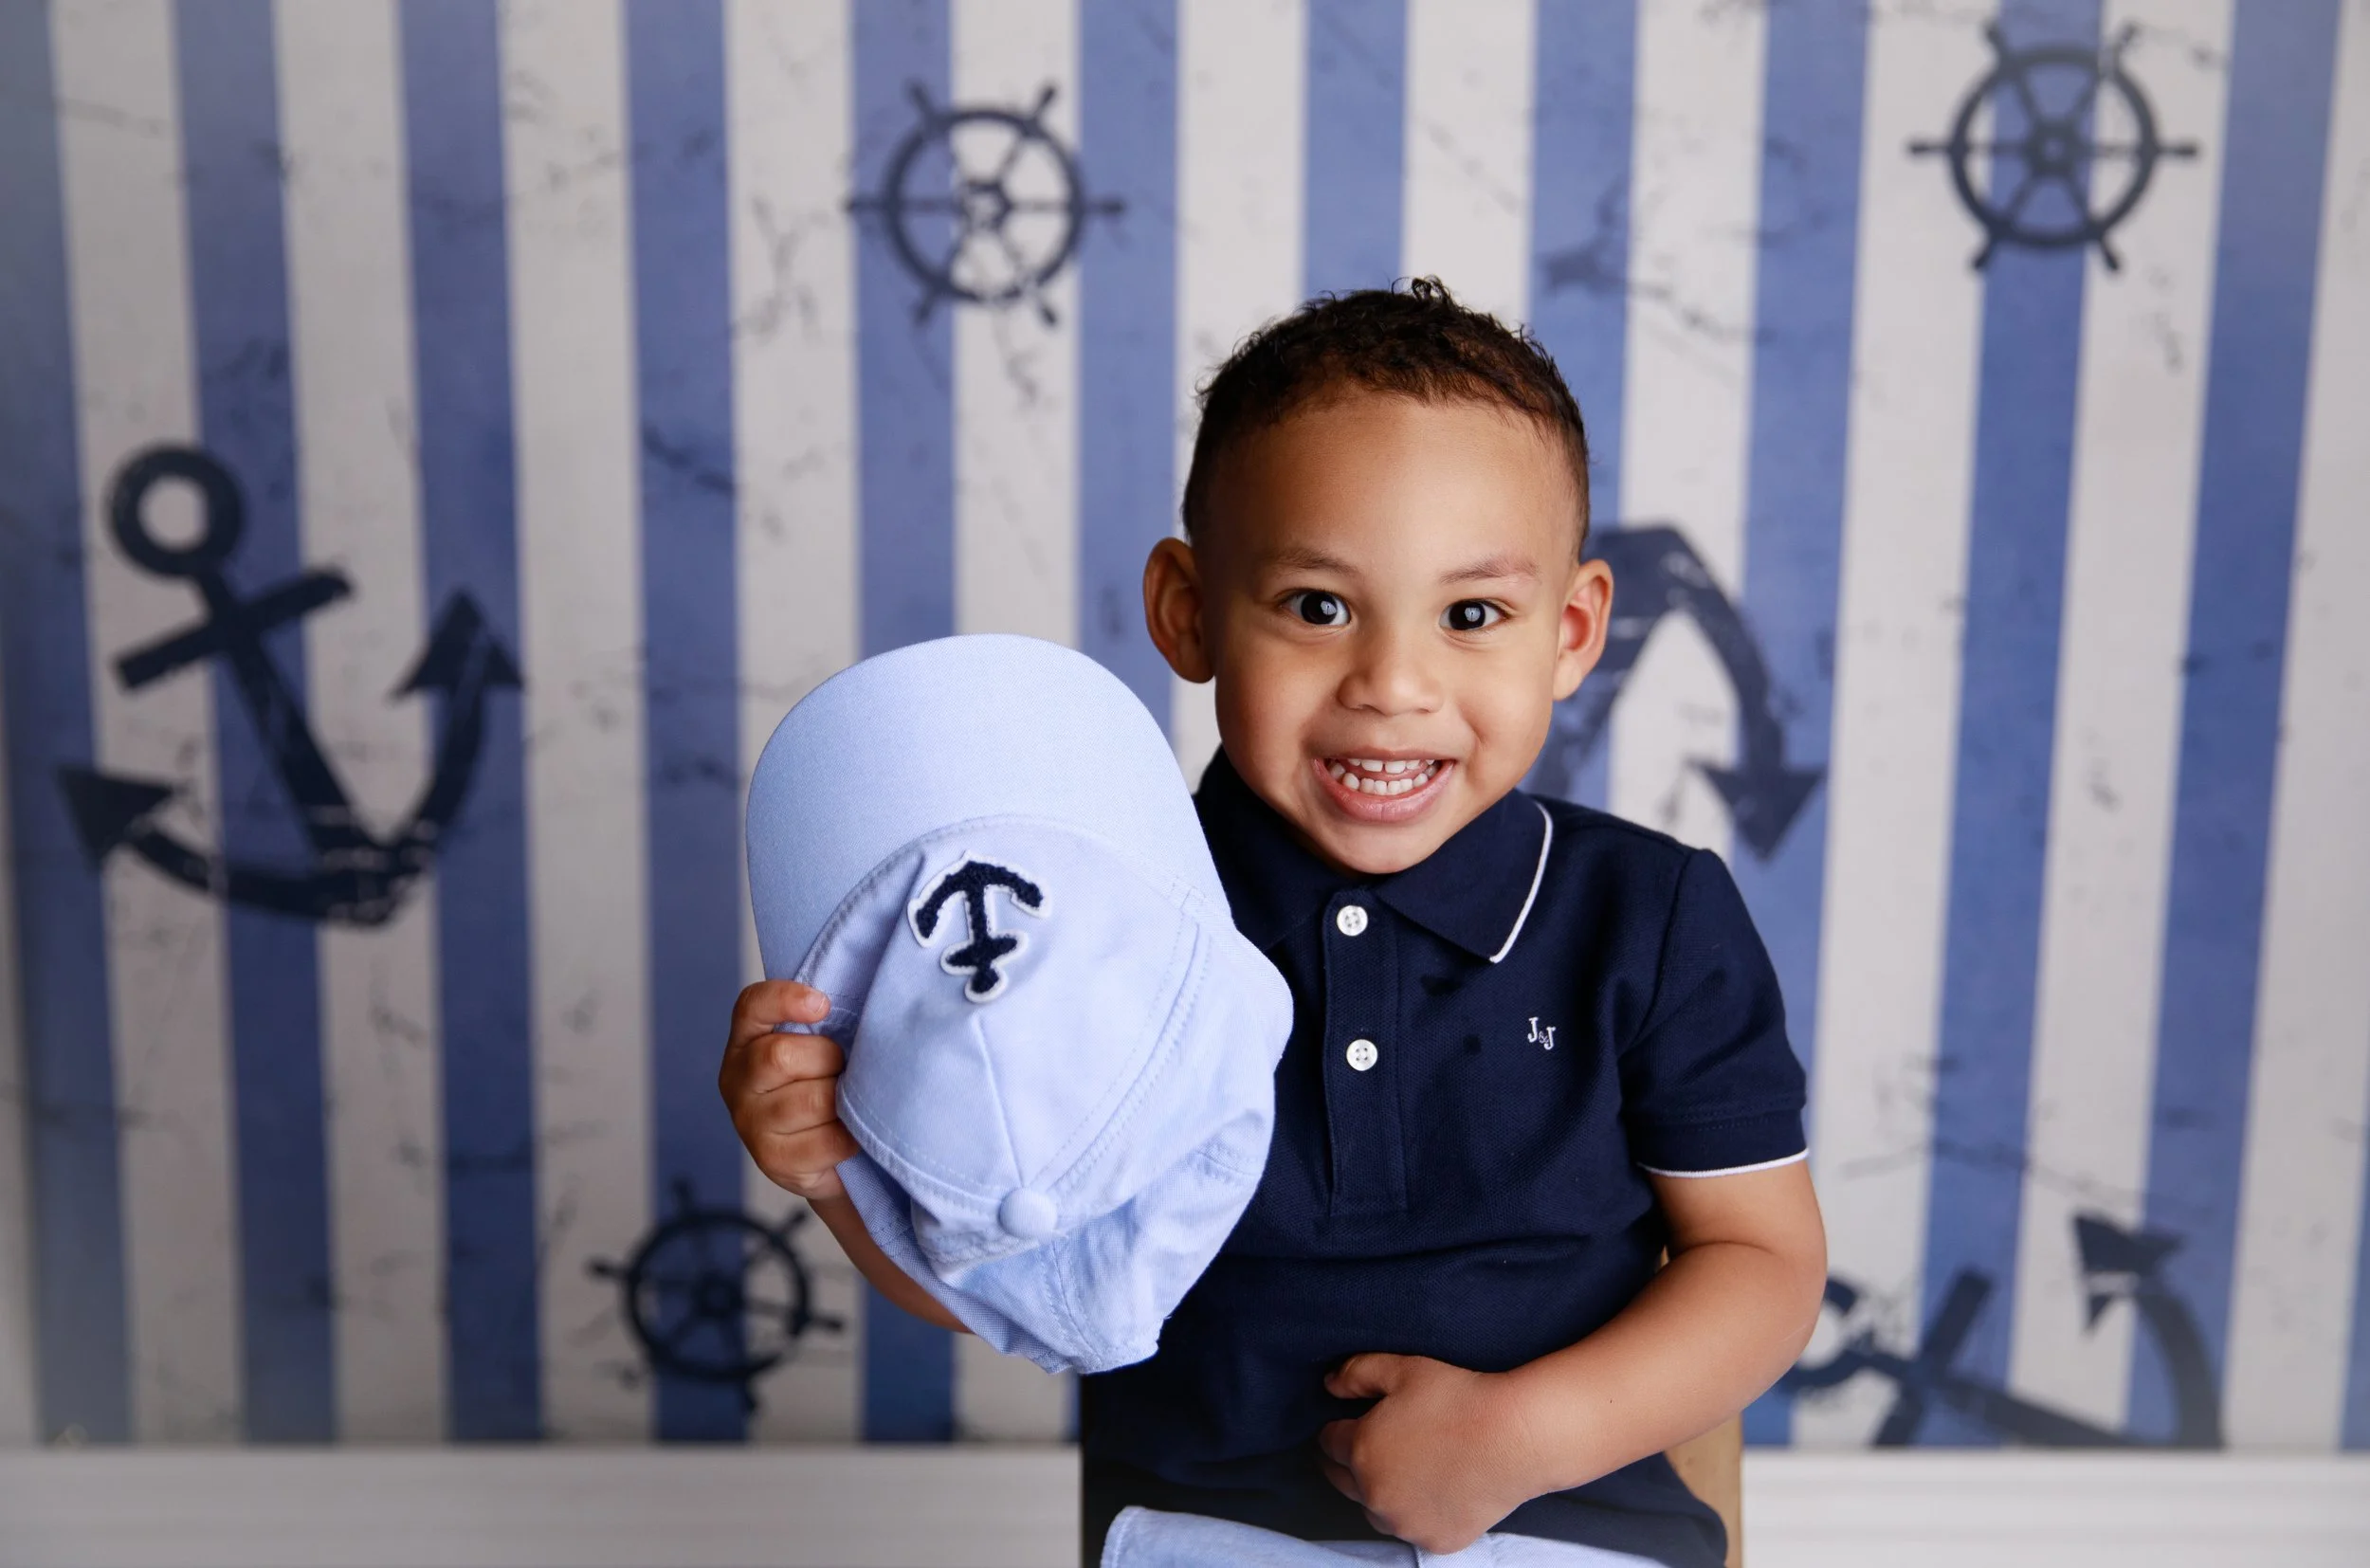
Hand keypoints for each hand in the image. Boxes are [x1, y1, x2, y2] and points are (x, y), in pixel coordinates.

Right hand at [718, 980, 858, 1200]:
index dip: (784, 1000)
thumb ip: (825, 1023)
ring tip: (847, 1103)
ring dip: (842, 1100)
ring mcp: (750, 1122)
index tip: (822, 1005)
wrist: (824, 1156)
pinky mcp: (772, 1160)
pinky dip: (850, 1135)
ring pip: (811, 1100)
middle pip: (781, 1055)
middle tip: (843, 1070)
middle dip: (828, 1059)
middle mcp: (738, 1079)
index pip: (751, 1006)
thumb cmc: (824, 1084)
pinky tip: (850, 1132)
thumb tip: (871, 1008)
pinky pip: (827, 1140)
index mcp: (747, 1040)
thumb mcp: (818, 1047)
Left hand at [1316, 1354, 1545, 1554]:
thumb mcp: (1402, 1369)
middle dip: (1349, 1463)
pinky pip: (1413, 1529)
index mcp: (1361, 1452)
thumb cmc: (1459, 1399)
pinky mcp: (1436, 1541)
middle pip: (1344, 1481)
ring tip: (1401, 1470)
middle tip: (1369, 1447)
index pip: (1329, 1444)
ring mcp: (1406, 1524)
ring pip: (1377, 1511)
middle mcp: (1376, 1496)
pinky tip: (1431, 1492)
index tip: (1346, 1424)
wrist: (1514, 1437)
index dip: (1336, 1430)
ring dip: (1379, 1493)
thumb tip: (1328, 1385)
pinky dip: (1416, 1514)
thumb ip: (1355, 1374)